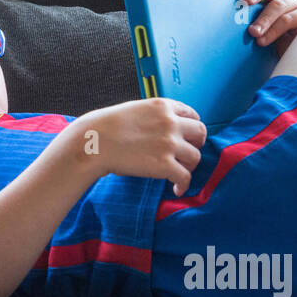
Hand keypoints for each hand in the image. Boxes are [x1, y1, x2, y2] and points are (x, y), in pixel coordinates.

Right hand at [75, 98, 206, 195]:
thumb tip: (162, 128)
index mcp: (163, 106)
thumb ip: (154, 115)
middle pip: (200, 133)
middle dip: (196, 144)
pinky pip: (185, 177)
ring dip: (188, 166)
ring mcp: (170, 144)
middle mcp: (171, 122)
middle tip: (187, 154)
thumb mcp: (135, 109)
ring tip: (178, 172)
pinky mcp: (165, 165)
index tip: (188, 137)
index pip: (192, 114)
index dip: (191, 128)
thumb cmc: (107, 126)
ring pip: (195, 157)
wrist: (96, 141)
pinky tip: (176, 189)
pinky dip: (183, 185)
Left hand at [231, 0, 296, 57]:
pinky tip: (262, 41)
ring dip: (264, 20)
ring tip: (252, 32)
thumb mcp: (246, 23)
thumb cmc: (261, 37)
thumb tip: (211, 14)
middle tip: (245, 0)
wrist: (284, 54)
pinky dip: (273, 31)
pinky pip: (287, 20)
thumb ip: (237, 14)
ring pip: (278, 5)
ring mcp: (293, 2)